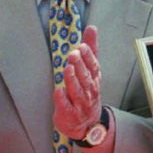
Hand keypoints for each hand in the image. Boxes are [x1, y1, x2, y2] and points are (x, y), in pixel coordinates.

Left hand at [53, 25, 101, 139]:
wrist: (87, 124)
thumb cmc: (87, 94)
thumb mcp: (91, 71)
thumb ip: (91, 50)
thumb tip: (92, 29)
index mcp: (93, 79)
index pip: (93, 67)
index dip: (88, 57)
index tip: (82, 47)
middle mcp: (89, 91)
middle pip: (85, 77)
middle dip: (80, 66)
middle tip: (74, 54)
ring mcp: (80, 103)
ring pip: (77, 90)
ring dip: (72, 80)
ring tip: (68, 69)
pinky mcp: (69, 113)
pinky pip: (65, 105)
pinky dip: (62, 98)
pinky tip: (59, 90)